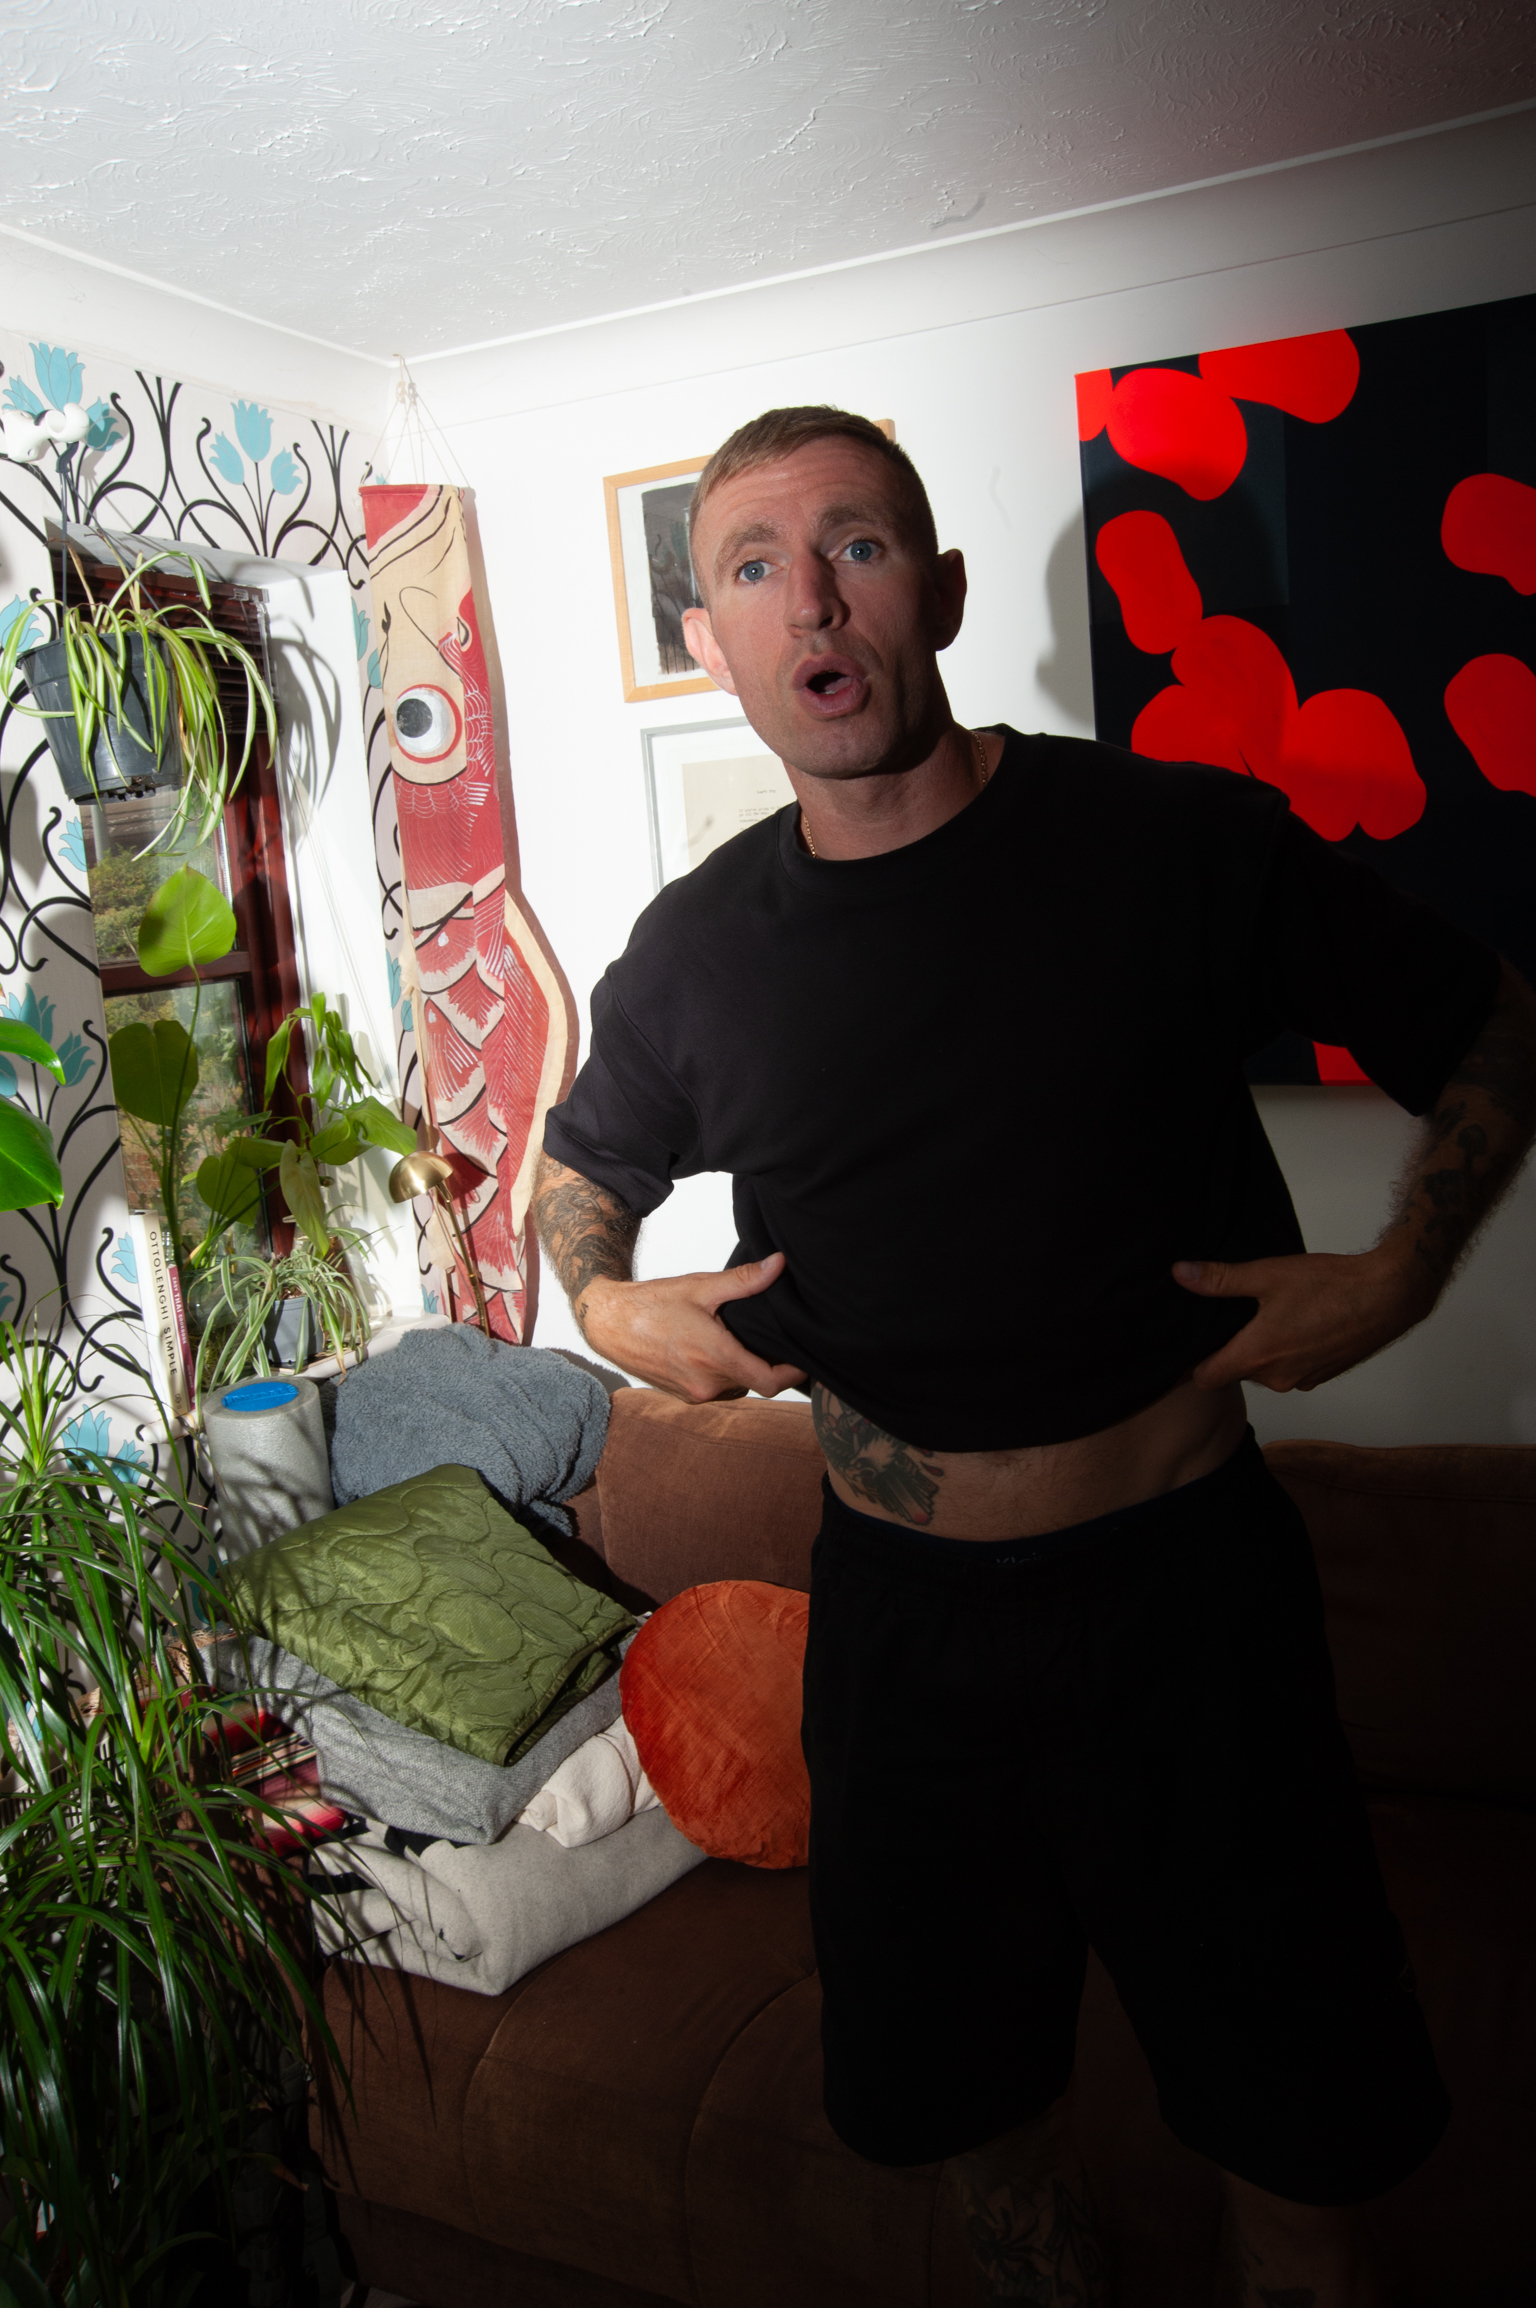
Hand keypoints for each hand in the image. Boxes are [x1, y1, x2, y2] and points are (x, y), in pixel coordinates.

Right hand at [578, 1252, 806, 1403]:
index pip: (771, 1381)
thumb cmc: (652, 1304)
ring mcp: (693, 1394)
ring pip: (736, 1387)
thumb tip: (778, 1265)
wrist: (610, 1323)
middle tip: (773, 1340)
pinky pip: (717, 1389)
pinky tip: (719, 1351)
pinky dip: (724, 1374)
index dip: (793, 1373)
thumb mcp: (701, 1286)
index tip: (804, 1359)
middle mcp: (705, 1384)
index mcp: (714, 1357)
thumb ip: (744, 1280)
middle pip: (755, 1382)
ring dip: (743, 1369)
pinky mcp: (684, 1396)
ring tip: (742, 1342)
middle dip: (766, 1364)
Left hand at [1172, 1244, 1436, 1392]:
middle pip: (1236, 1372)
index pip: (1206, 1380)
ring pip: (1266, 1370)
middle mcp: (1278, 1378)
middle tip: (1237, 1315)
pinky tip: (1299, 1321)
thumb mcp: (1268, 1274)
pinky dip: (1289, 1351)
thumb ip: (1220, 1279)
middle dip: (1233, 1348)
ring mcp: (1303, 1381)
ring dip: (1264, 1349)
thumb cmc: (1330, 1284)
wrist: (1388, 1295)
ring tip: (1270, 1314)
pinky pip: (1291, 1369)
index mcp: (1258, 1356)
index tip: (1198, 1342)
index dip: (1196, 1363)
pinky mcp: (1323, 1376)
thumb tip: (1180, 1274)